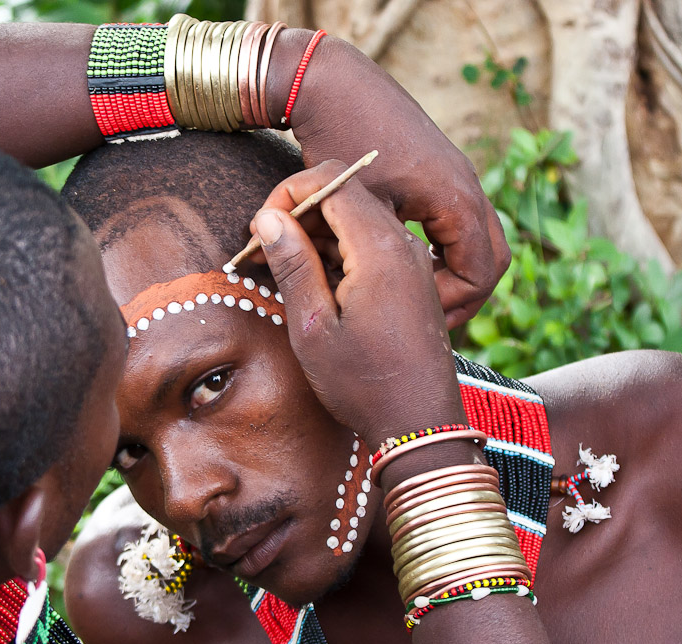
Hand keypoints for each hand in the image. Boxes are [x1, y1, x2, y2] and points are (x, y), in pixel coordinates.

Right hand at [250, 161, 467, 446]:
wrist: (420, 424)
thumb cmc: (363, 383)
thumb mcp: (314, 327)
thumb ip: (293, 265)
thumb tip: (269, 218)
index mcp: (380, 248)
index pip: (333, 181)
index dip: (290, 193)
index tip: (261, 227)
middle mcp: (404, 245)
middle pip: (347, 196)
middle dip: (301, 214)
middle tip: (264, 251)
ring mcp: (414, 262)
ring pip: (360, 221)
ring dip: (319, 237)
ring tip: (284, 272)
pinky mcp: (414, 280)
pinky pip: (374, 246)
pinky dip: (342, 254)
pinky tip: (317, 287)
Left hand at [286, 35, 509, 328]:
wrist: (332, 83)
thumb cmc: (340, 142)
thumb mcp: (358, 209)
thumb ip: (376, 255)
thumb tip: (382, 302)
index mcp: (456, 199)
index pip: (479, 275)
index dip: (453, 305)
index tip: (417, 317)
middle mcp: (466, 186)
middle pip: (492, 259)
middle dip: (464, 294)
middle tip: (428, 318)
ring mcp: (456, 176)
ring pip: (479, 240)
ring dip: (455, 271)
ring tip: (418, 297)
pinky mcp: (440, 171)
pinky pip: (459, 221)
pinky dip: (444, 249)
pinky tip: (406, 263)